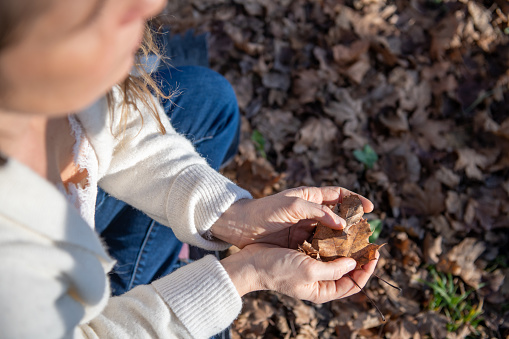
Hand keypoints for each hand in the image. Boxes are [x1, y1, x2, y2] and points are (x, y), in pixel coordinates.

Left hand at [211, 186, 372, 247]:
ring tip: (357, 249)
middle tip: (367, 234)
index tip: (370, 209)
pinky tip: (337, 258)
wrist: (241, 226)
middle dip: (353, 224)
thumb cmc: (266, 211)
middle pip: (338, 216)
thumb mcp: (293, 207)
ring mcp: (304, 227)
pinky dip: (329, 250)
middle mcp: (310, 211)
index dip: (355, 200)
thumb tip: (342, 224)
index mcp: (310, 197)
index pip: (339, 195)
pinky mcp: (298, 241)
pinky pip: (319, 245)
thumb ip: (318, 212)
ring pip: (330, 233)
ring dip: (343, 240)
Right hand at [221, 243, 378, 301]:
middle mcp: (320, 281)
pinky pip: (324, 249)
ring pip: (337, 258)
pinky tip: (336, 229)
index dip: (367, 270)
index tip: (374, 253)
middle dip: (359, 256)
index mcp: (323, 291)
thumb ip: (334, 269)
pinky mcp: (304, 256)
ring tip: (356, 233)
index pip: (354, 284)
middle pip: (348, 271)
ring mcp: (312, 268)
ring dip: (346, 246)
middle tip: (368, 240)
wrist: (252, 263)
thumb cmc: (278, 270)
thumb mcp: (309, 271)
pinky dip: (332, 241)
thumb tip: (353, 264)